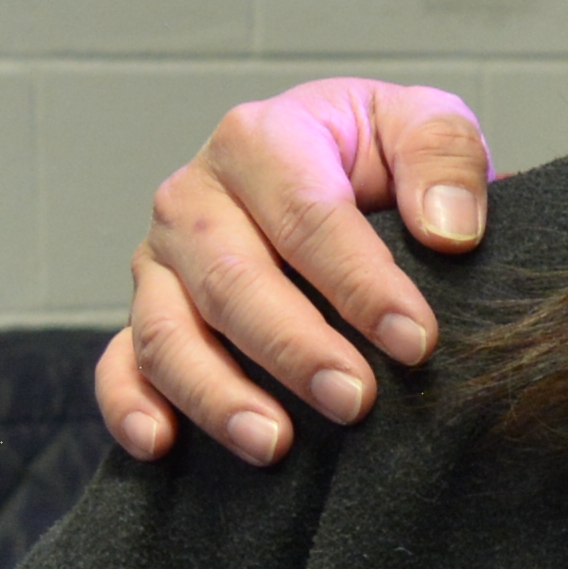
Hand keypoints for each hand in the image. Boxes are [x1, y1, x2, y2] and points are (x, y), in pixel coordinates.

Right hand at [91, 78, 492, 463]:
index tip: (415, 341)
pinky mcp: (147, 312)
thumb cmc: (380, 158)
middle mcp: (195, 198)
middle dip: (294, 347)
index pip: (307, 215)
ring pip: (167, 330)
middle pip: (231, 280)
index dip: (361, 283)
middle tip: (356, 400)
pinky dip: (129, 405)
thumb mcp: (425, 124)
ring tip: (275, 444)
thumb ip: (444, 155)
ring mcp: (160, 261)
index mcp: (260, 139)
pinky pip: (119, 363)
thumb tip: (448, 230)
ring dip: (216, 393)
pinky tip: (161, 444)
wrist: (338, 176)